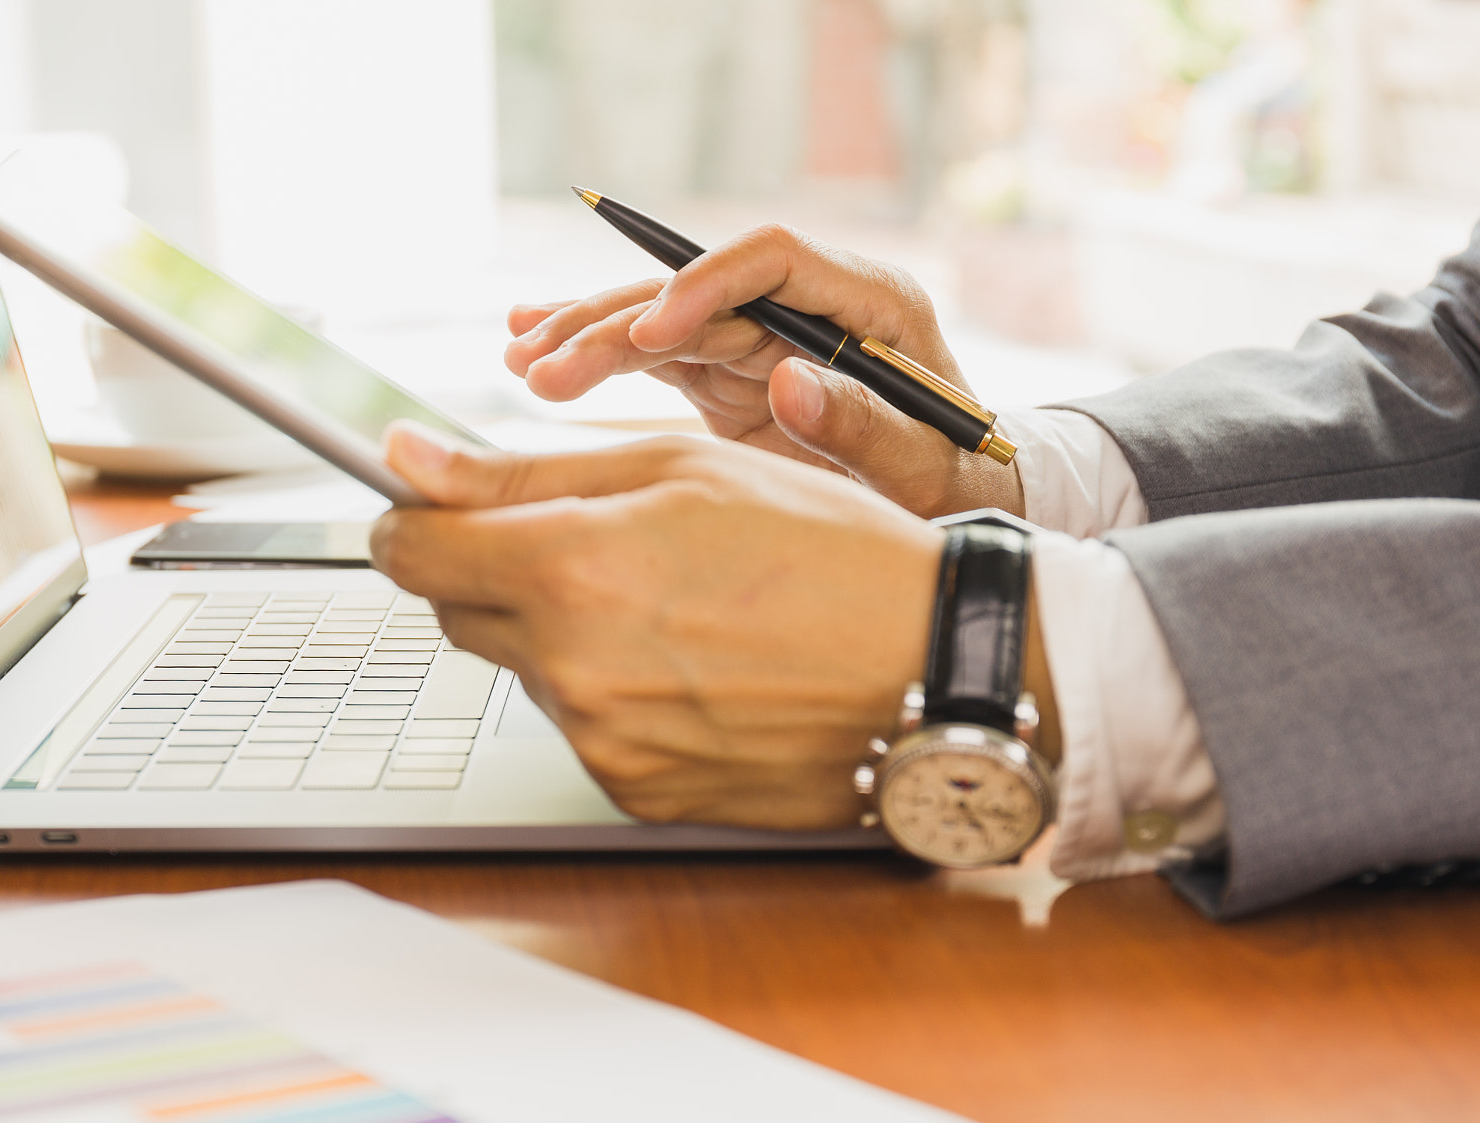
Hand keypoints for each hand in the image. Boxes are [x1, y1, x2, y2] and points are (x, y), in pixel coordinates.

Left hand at [369, 422, 941, 827]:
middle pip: (458, 613)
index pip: (411, 552)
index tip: (430, 504)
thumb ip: (523, 472)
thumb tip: (405, 462)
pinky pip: (583, 729)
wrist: (934, 668)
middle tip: (594, 543)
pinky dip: (613, 694)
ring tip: (675, 606)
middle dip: (496, 571)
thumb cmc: (827, 549)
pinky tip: (694, 666)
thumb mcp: (680, 469)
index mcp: (572, 571)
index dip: (412, 517)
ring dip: (563, 634)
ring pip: (525, 672)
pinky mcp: (636, 794)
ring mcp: (603, 744)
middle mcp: (573, 671)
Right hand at [503, 224, 1024, 520]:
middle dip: (617, 321)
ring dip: (589, 335)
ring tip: (522, 358)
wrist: (957, 506)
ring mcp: (763, 336)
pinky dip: (599, 355)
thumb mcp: (926, 467)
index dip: (704, 284)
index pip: (771, 259)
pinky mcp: (732, 373)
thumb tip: (788, 380)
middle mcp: (807, 306)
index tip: (651, 331)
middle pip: (698, 288)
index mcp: (868, 301)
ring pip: (663, 319)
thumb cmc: (956, 483)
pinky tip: (534, 348)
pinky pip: (656, 353)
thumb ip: (863, 426)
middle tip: (548, 364)